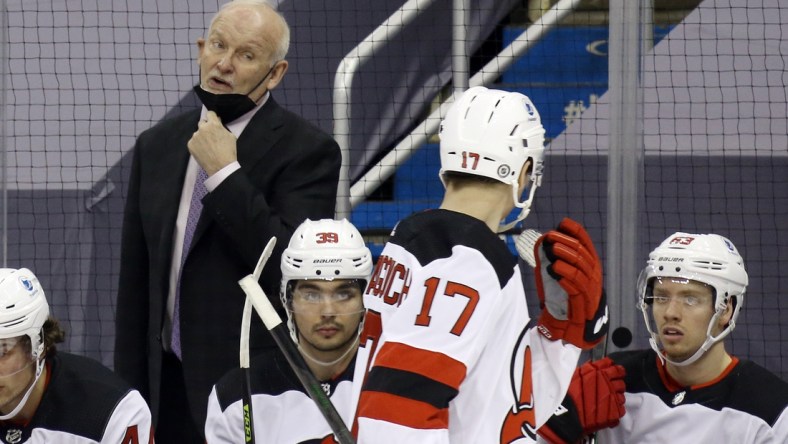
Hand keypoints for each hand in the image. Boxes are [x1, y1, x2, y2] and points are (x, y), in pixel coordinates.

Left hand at [188, 111, 237, 175]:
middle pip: (202, 122)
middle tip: (211, 135)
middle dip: (206, 127)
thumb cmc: (229, 151)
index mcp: (213, 124)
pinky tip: (203, 151)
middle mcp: (202, 128)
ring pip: (197, 133)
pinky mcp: (190, 144)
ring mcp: (195, 136)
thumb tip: (218, 122)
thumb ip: (222, 127)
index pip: (210, 113)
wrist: (221, 166)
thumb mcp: (231, 136)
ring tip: (207, 146)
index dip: (212, 117)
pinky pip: (193, 142)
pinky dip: (197, 145)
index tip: (213, 121)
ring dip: (201, 137)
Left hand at [534, 218, 607, 348]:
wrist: (578, 322)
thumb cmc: (569, 295)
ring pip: (580, 267)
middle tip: (550, 237)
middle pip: (581, 252)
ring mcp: (590, 286)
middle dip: (565, 242)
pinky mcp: (584, 300)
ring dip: (565, 258)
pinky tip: (555, 272)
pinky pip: (577, 287)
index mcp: (589, 262)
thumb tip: (544, 242)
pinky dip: (566, 278)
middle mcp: (593, 272)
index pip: (586, 242)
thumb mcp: (564, 273)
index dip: (576, 231)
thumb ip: (557, 259)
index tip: (563, 223)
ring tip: (551, 252)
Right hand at [538, 358, 626, 443]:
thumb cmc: (565, 395)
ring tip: (606, 402)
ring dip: (616, 398)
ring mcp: (611, 398)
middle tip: (610, 388)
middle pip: (620, 382)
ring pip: (622, 397)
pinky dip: (615, 411)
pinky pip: (621, 410)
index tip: (616, 372)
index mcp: (596, 372)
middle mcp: (606, 383)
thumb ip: (585, 370)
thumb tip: (592, 366)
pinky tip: (607, 411)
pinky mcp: (613, 413)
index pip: (614, 368)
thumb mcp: (572, 375)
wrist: (563, 414)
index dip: (617, 370)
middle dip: (616, 385)